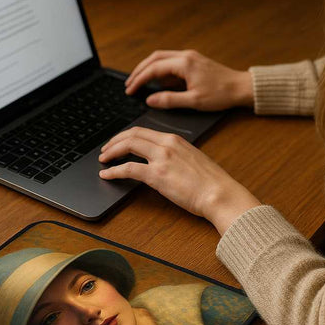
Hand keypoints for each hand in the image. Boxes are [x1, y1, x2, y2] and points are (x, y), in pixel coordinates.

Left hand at [98, 127, 259, 233]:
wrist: (220, 194)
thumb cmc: (212, 182)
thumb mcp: (193, 160)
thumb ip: (176, 156)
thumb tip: (163, 162)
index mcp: (175, 139)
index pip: (143, 131)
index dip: (126, 136)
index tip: (118, 142)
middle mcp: (167, 144)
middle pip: (132, 134)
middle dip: (114, 141)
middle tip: (105, 150)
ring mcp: (161, 158)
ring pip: (127, 146)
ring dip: (111, 152)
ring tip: (103, 160)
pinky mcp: (157, 175)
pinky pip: (128, 169)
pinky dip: (113, 171)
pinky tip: (107, 175)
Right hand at [125, 49, 252, 110]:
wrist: (241, 88)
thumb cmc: (221, 94)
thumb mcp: (194, 101)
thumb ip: (170, 100)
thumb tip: (150, 99)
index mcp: (184, 64)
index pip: (154, 69)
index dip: (139, 79)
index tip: (130, 90)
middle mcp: (186, 56)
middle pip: (154, 58)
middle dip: (139, 70)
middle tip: (129, 84)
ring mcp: (190, 57)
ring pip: (162, 58)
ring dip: (149, 69)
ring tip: (139, 82)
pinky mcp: (194, 61)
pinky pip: (172, 62)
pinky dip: (161, 70)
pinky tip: (158, 83)